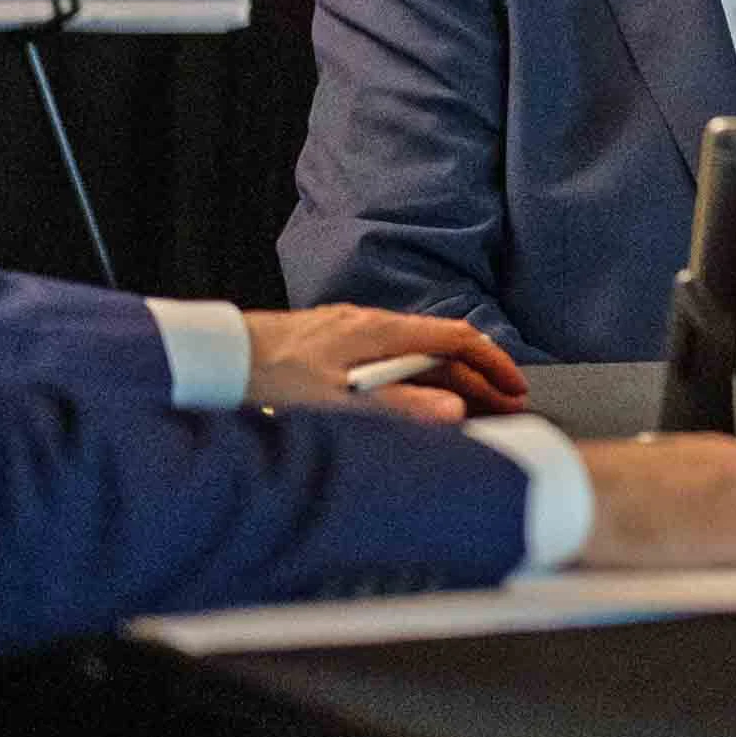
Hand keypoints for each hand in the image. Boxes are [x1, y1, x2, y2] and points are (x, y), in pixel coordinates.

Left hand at [241, 305, 523, 421]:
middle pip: (442, 349)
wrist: (218, 356)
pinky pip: (392, 359)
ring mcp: (353, 332)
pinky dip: (417, 380)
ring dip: (448, 382)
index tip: (516, 389)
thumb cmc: (271, 378)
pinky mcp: (334, 344)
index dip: (493, 364)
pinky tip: (413, 401)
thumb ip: (399, 409)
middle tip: (505, 409)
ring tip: (468, 411)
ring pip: (417, 354)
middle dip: (478, 379)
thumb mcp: (338, 402)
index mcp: (381, 332)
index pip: (457, 339)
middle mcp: (372, 324)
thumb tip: (454, 412)